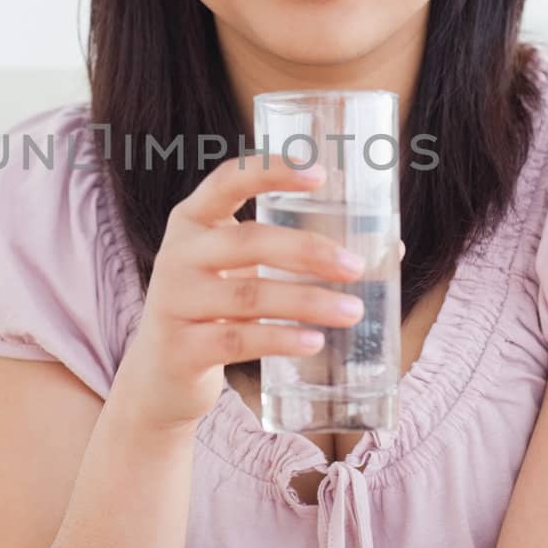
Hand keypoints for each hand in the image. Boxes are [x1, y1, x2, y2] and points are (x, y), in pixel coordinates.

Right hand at [106, 153, 367, 433]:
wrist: (158, 377)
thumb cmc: (213, 311)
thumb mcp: (236, 272)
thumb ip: (290, 257)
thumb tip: (390, 249)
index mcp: (192, 221)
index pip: (227, 180)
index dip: (271, 170)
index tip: (319, 172)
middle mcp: (177, 254)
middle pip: (249, 241)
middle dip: (308, 251)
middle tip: (356, 266)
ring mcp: (173, 301)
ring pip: (250, 295)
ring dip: (308, 301)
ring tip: (352, 311)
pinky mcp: (181, 348)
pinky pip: (239, 339)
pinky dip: (282, 339)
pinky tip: (315, 342)